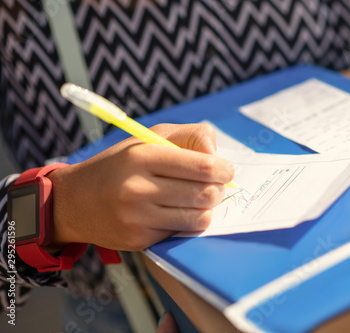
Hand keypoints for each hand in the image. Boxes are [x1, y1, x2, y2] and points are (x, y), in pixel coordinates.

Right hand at [47, 123, 233, 250]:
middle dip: (219, 190)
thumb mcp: (149, 138)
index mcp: (144, 156)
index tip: (226, 170)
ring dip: (207, 208)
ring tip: (198, 199)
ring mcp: (138, 218)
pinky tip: (175, 212)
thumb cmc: (121, 165)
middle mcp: (139, 188)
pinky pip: (182, 232)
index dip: (224, 170)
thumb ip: (189, 137)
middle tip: (215, 186)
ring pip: (200, 218)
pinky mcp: (139, 240)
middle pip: (206, 194)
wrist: (76, 201)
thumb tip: (218, 158)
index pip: (204, 166)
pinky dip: (187, 222)